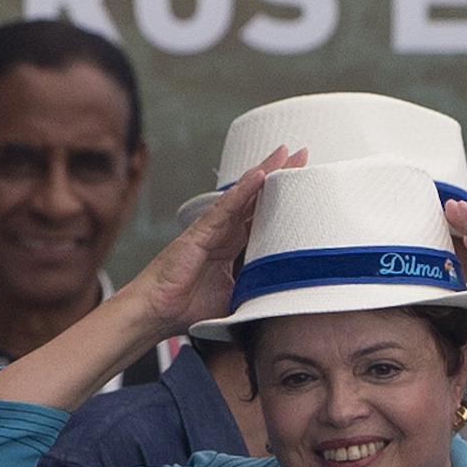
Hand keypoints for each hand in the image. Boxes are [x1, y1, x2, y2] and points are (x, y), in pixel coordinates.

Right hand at [118, 146, 306, 340]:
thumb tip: (289, 294)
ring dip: (266, 172)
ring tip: (286, 153)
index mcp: (236, 247)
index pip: (266, 217)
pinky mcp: (201, 232)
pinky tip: (260, 174)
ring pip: (245, 194)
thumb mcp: (237, 298)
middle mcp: (227, 233)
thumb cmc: (190, 307)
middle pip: (259, 198)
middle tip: (304, 155)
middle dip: (282, 176)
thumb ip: (260, 290)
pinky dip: (243, 190)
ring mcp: (214, 229)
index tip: (308, 185)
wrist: (158, 312)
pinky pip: (226, 207)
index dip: (286, 200)